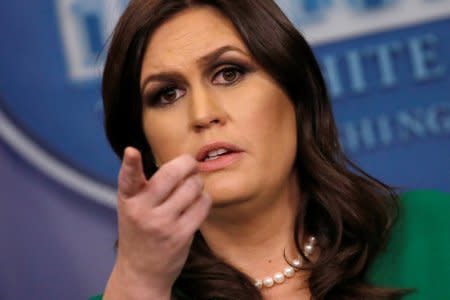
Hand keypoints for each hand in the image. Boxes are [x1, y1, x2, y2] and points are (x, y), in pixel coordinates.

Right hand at [103, 147, 211, 299]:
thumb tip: (182, 162)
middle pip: (172, 174)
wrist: (141, 271)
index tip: (132, 152)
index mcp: (128, 200)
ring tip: (191, 189)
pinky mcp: (180, 235)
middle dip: (187, 163)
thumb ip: (146, 186)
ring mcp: (162, 224)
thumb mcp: (133, 207)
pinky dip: (204, 199)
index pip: (127, 178)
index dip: (129, 163)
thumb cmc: (140, 231)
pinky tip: (197, 203)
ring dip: (197, 183)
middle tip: (190, 164)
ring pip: (192, 186)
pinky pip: (203, 204)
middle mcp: (142, 211)